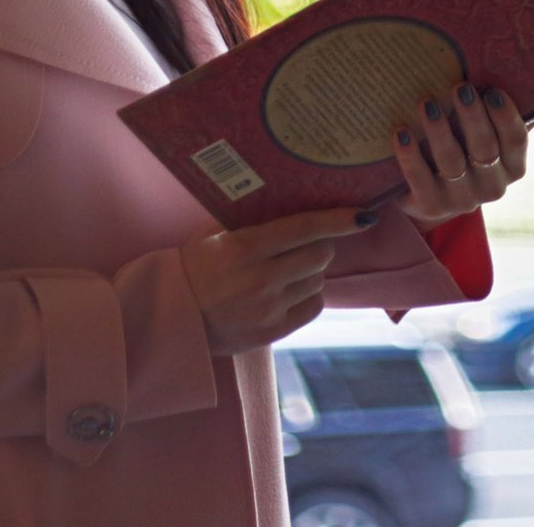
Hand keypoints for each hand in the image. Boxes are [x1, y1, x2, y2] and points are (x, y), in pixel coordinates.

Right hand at [179, 207, 373, 353]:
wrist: (169, 319)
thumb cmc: (193, 268)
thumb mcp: (214, 235)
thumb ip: (251, 221)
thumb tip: (296, 200)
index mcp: (243, 248)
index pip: (304, 228)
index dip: (338, 220)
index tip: (364, 215)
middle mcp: (259, 279)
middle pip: (320, 255)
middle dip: (320, 246)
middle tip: (305, 246)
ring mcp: (267, 308)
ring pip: (319, 281)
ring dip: (312, 271)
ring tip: (288, 270)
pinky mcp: (272, 332)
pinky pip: (313, 307)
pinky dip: (308, 295)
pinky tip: (290, 291)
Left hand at [391, 82, 529, 225]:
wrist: (430, 193)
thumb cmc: (462, 147)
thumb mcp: (480, 132)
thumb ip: (491, 110)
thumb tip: (494, 66)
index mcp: (513, 166)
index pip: (516, 140)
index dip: (505, 116)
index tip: (491, 90)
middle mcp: (493, 187)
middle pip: (485, 149)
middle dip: (472, 117)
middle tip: (460, 87)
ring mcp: (462, 200)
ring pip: (452, 163)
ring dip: (439, 131)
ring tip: (426, 103)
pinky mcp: (432, 207)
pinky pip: (420, 179)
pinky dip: (410, 156)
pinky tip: (401, 133)